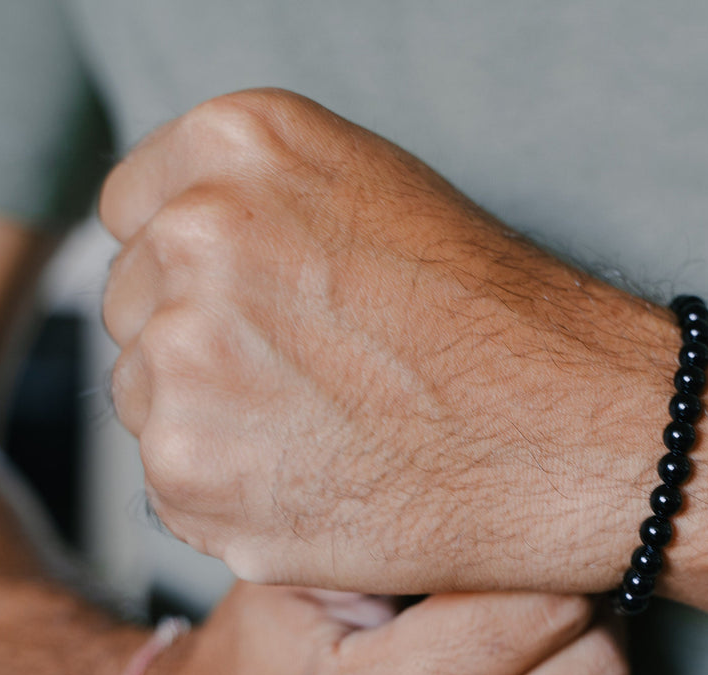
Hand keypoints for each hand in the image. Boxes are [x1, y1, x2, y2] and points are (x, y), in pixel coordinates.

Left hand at [99, 88, 673, 593]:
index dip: (195, 271)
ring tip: (326, 432)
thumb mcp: (372, 188)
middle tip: (310, 380)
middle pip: (131, 306)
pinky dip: (233, 497)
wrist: (576, 432)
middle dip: (199, 345)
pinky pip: (173, 485)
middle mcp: (192, 236)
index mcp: (235, 144)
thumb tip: (162, 245)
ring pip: (146, 401)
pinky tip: (320, 483)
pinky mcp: (192, 475)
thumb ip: (249, 200)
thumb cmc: (496, 317)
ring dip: (211, 423)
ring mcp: (184, 360)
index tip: (261, 310)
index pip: (134, 212)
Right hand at [131, 582, 636, 674]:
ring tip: (532, 647)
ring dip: (587, 674)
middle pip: (592, 668)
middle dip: (579, 613)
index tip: (522, 543)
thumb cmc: (254, 667)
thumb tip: (525, 498)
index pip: (540, 609)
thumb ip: (399, 535)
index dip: (542, 561)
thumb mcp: (297, 576)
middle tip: (538, 588)